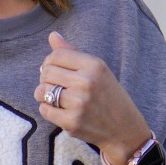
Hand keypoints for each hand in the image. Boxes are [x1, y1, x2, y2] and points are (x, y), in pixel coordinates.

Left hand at [35, 31, 150, 164]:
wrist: (123, 129)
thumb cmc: (108, 96)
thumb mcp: (97, 70)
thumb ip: (73, 53)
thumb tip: (52, 35)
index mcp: (94, 65)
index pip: (57, 55)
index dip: (49, 61)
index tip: (54, 70)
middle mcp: (86, 82)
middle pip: (47, 72)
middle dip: (45, 78)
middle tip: (54, 85)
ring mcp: (78, 103)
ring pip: (42, 91)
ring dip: (43, 94)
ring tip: (53, 97)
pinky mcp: (72, 122)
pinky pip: (45, 110)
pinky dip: (47, 109)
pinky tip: (58, 110)